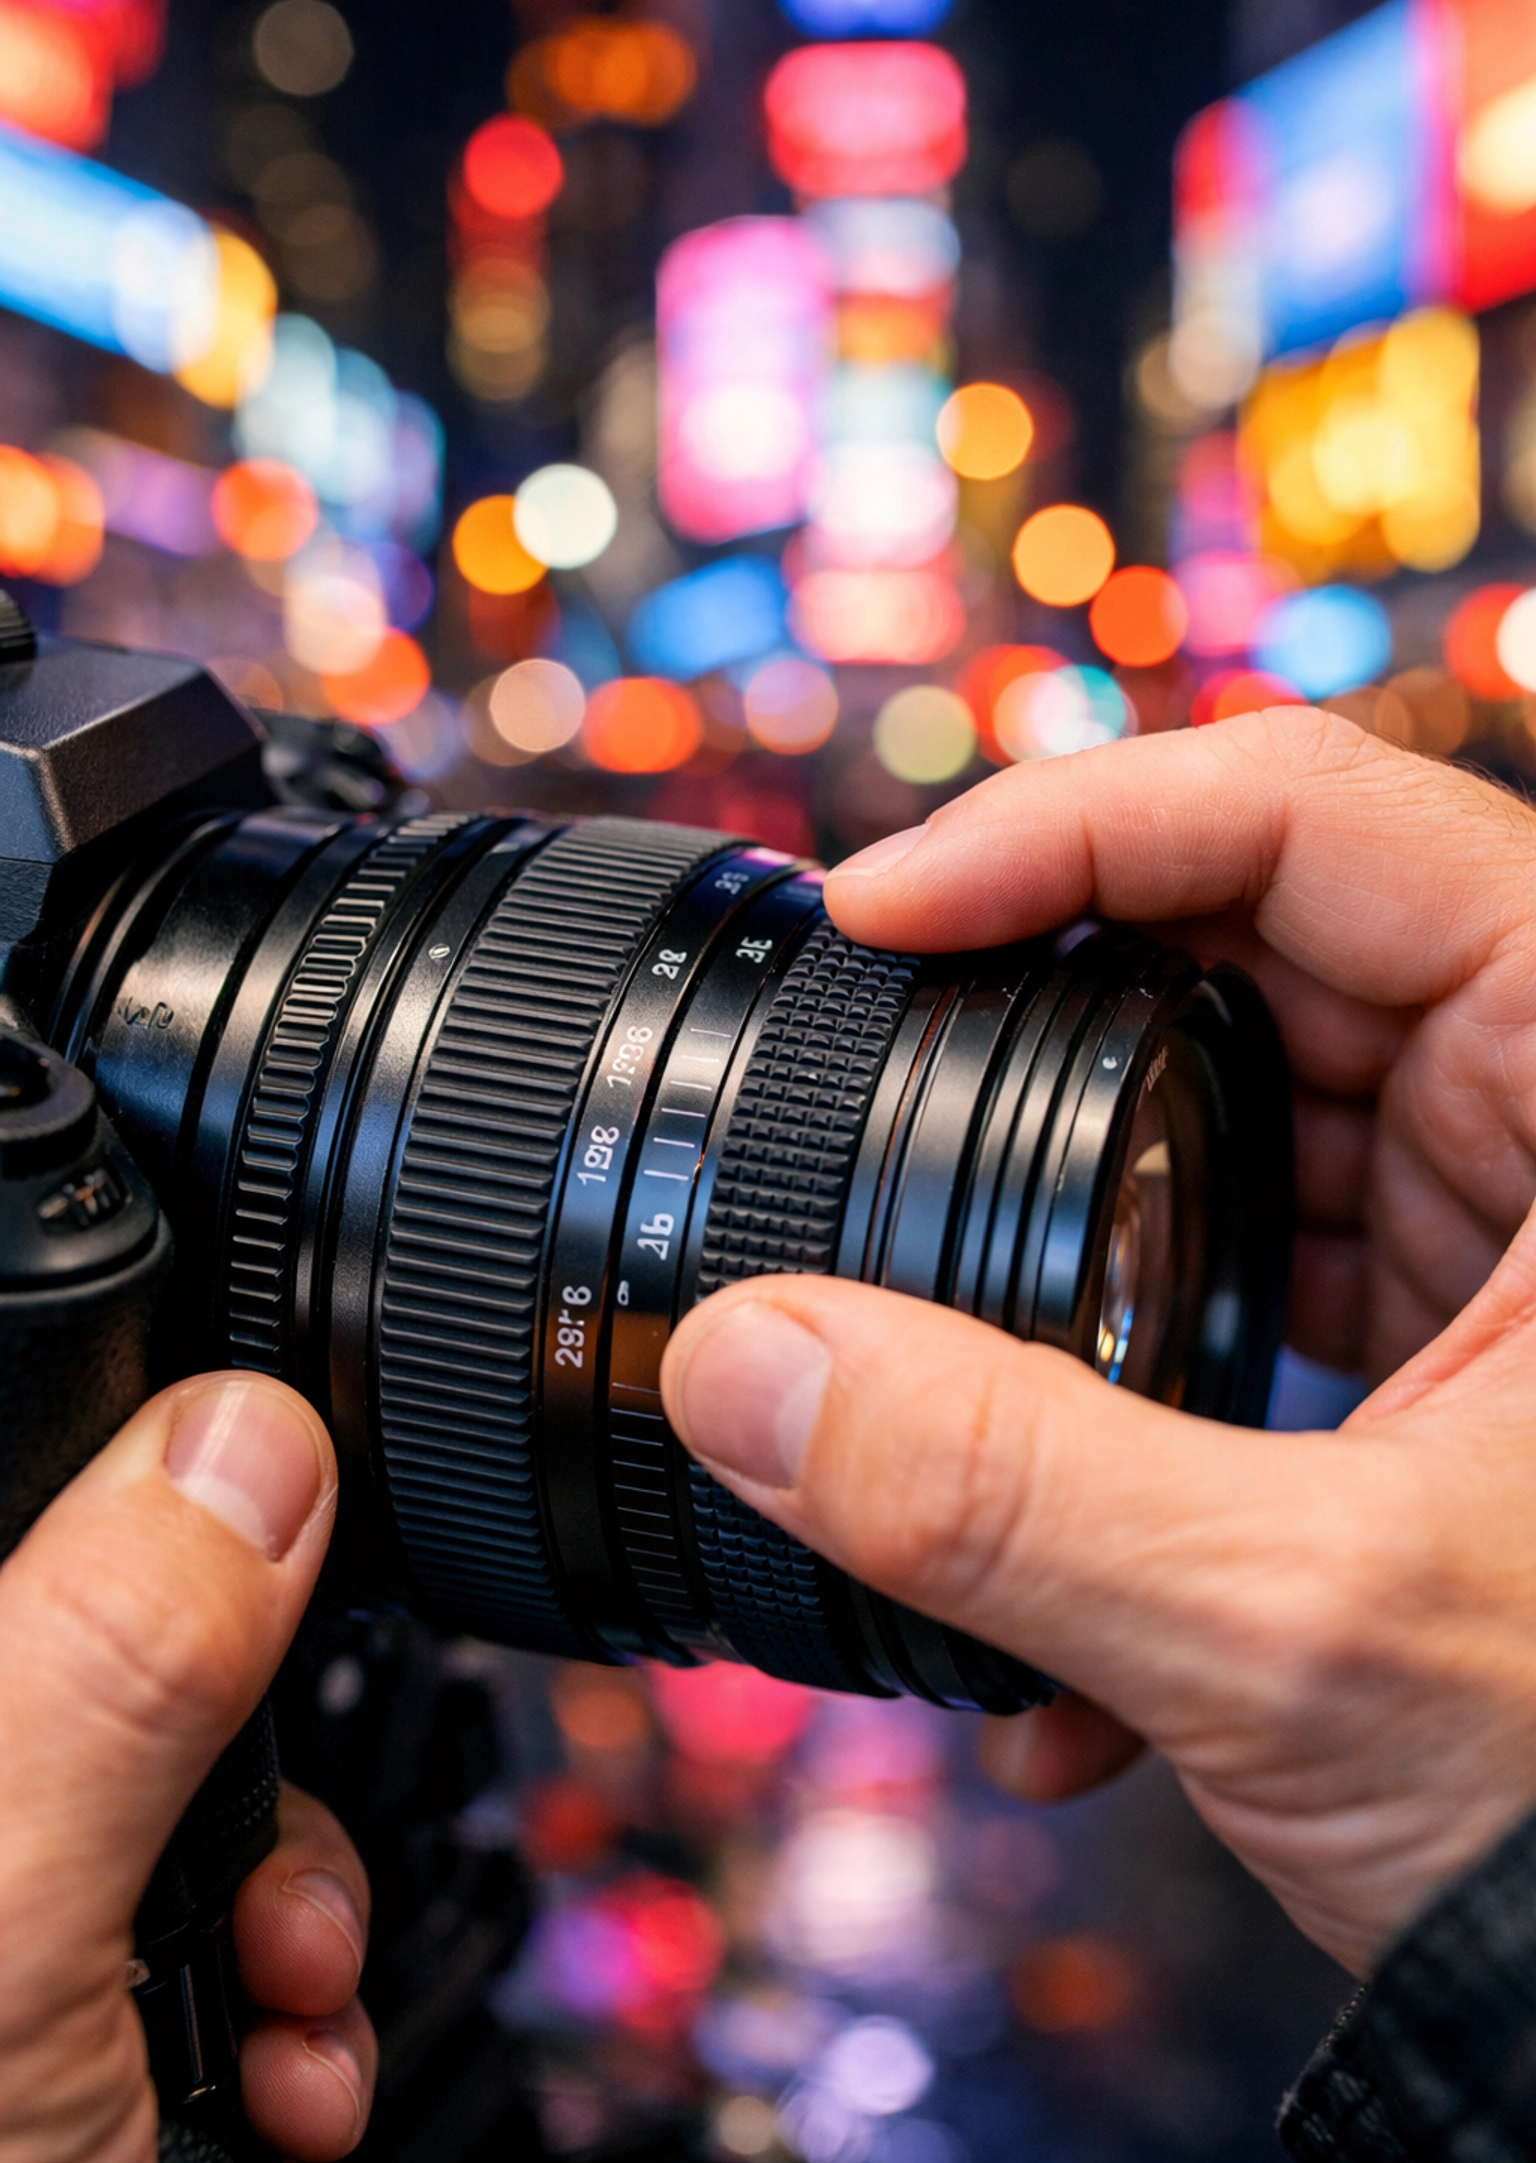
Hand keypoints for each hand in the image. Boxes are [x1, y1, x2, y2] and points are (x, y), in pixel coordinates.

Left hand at [0, 1370, 374, 2162]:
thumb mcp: (4, 1912)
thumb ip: (108, 1656)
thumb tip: (243, 1436)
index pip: (8, 1485)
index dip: (129, 1489)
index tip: (240, 1547)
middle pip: (112, 1647)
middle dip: (234, 1752)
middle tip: (249, 1854)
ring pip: (171, 1791)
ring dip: (277, 1890)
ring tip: (285, 1998)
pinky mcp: (46, 2000)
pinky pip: (190, 1919)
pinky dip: (269, 1990)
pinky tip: (272, 2072)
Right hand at [662, 711, 1535, 1977]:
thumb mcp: (1301, 1625)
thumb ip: (1002, 1489)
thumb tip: (742, 1360)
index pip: (1323, 818)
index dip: (1081, 822)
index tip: (890, 913)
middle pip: (1251, 960)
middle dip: (1039, 1045)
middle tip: (867, 1089)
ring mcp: (1500, 1247)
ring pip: (1230, 1139)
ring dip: (1069, 1261)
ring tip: (939, 1357)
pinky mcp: (1443, 1360)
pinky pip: (1245, 1295)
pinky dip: (1122, 1402)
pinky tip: (1049, 1596)